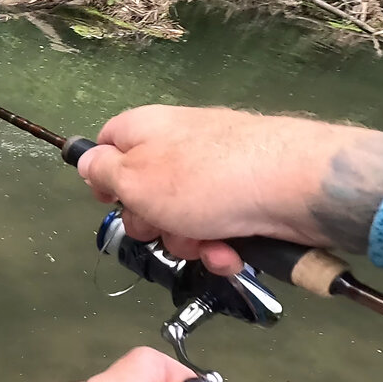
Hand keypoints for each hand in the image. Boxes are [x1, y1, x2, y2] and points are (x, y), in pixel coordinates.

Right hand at [77, 105, 382, 273]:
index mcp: (145, 129)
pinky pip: (219, 225)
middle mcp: (179, 143)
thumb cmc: (203, 181)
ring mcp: (216, 169)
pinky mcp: (247, 193)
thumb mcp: (134, 179)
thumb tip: (85, 159)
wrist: (297, 185)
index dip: (103, 177)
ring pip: (183, 216)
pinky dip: (221, 244)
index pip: (107, 144)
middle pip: (144, 190)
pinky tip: (232, 252)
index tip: (111, 202)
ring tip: (209, 245)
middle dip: (151, 222)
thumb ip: (101, 171)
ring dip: (189, 241)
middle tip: (161, 229)